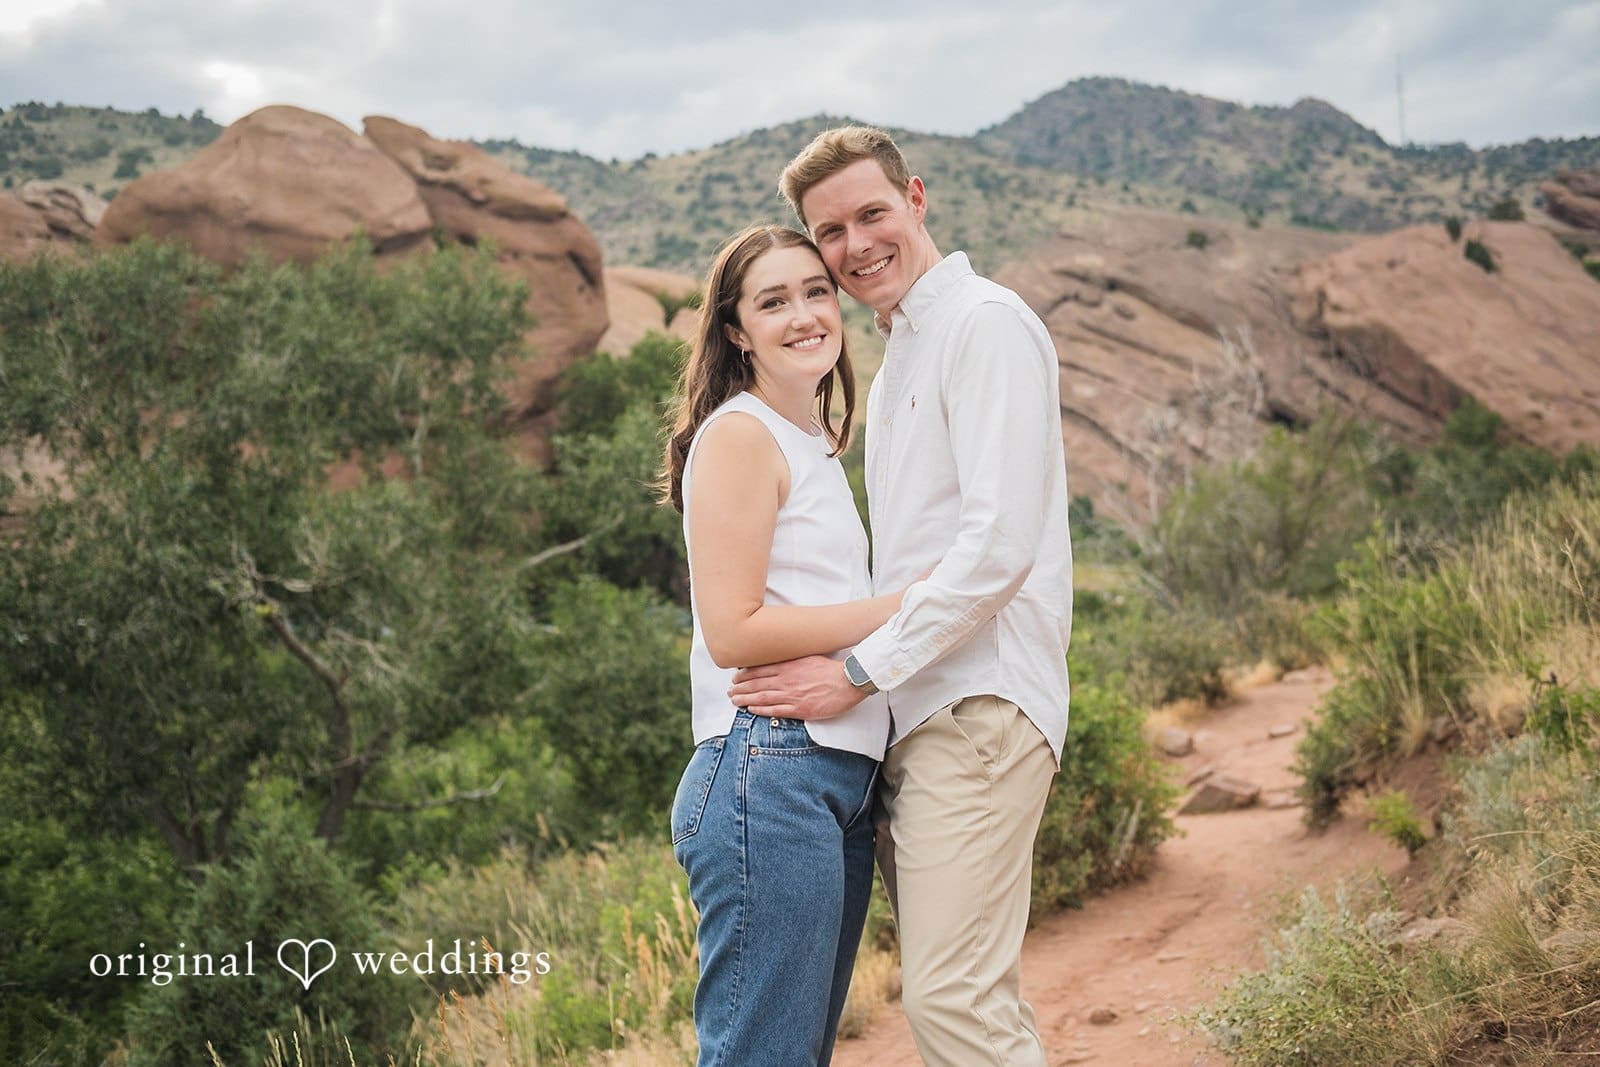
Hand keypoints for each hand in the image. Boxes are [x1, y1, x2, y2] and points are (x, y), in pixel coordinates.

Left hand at [728, 655, 866, 720]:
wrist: (847, 681)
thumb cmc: (831, 669)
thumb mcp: (808, 657)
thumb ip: (792, 660)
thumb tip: (780, 659)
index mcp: (788, 666)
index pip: (760, 669)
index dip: (744, 674)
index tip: (735, 676)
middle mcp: (786, 680)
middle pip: (756, 684)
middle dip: (740, 687)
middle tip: (730, 690)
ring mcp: (791, 695)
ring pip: (761, 697)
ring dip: (745, 699)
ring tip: (734, 700)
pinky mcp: (799, 709)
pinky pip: (775, 710)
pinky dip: (760, 710)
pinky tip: (751, 710)